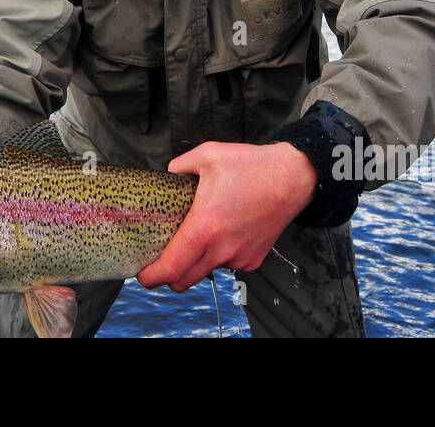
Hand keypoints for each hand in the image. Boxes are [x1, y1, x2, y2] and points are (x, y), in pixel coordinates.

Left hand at [136, 141, 316, 292]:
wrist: (293, 177)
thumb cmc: (253, 166)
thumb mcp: (207, 155)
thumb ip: (179, 166)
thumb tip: (169, 174)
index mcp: (205, 227)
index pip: (171, 268)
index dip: (151, 276)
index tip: (141, 274)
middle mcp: (222, 248)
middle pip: (184, 280)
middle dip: (168, 276)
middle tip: (162, 258)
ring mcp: (239, 257)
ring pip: (206, 271)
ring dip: (196, 262)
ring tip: (199, 234)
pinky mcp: (253, 259)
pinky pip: (227, 264)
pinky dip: (219, 255)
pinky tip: (223, 231)